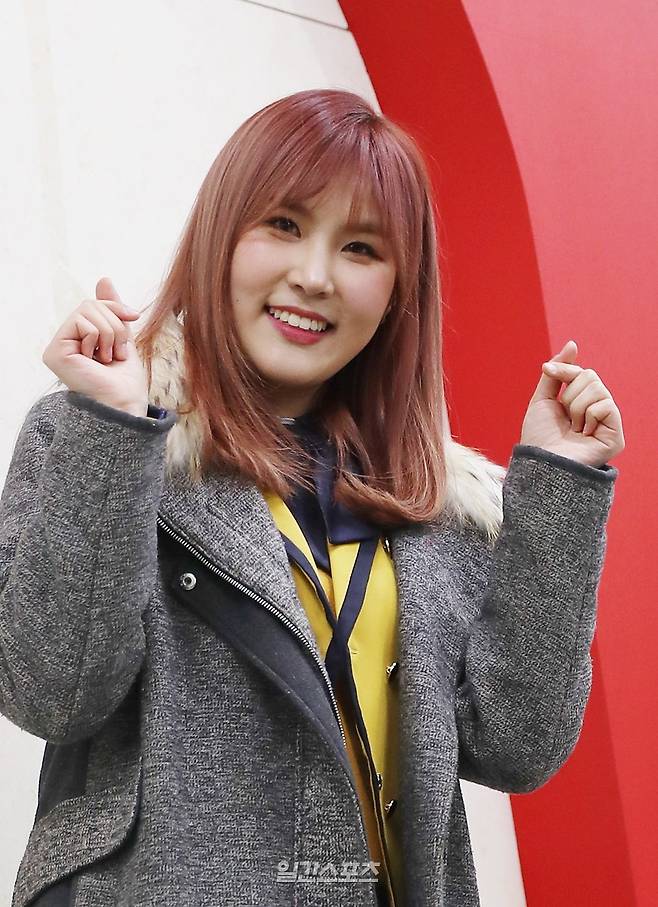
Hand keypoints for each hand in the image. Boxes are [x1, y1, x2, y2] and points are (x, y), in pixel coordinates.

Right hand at [42, 277, 149, 416]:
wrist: (124, 402)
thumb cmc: (126, 380)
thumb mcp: (123, 335)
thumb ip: (112, 310)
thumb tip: (104, 279)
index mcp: (80, 339)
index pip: (95, 305)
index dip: (116, 307)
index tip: (133, 316)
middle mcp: (65, 342)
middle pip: (91, 305)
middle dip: (115, 324)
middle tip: (117, 352)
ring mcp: (58, 346)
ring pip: (87, 311)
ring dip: (109, 334)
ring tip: (108, 358)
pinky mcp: (54, 351)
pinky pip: (81, 322)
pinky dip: (97, 338)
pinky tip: (95, 360)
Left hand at [519, 340, 624, 467]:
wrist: (540, 461)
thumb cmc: (539, 436)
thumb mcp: (542, 398)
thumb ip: (557, 372)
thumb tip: (572, 344)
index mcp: (581, 402)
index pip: (582, 373)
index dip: (566, 370)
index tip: (548, 370)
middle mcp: (598, 411)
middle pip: (591, 377)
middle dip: (569, 394)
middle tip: (565, 417)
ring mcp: (608, 423)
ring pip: (598, 389)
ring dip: (576, 407)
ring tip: (573, 428)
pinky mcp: (616, 436)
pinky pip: (605, 405)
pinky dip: (588, 417)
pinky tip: (583, 434)